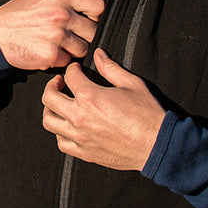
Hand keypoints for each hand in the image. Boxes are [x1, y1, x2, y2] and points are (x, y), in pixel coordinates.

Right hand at [0, 0, 103, 70]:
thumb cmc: (18, 14)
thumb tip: (86, 2)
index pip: (98, 6)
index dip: (97, 15)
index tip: (90, 20)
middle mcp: (61, 14)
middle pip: (94, 31)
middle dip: (85, 35)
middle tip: (72, 36)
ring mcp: (57, 35)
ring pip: (83, 49)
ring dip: (74, 50)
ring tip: (58, 44)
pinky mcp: (51, 54)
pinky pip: (68, 61)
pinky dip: (60, 59)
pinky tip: (48, 51)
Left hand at [40, 49, 165, 170]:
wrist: (158, 146)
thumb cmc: (148, 115)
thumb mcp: (132, 84)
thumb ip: (111, 68)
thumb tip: (99, 55)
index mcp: (90, 97)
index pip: (70, 76)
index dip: (72, 69)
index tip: (77, 69)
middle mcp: (79, 117)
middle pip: (49, 98)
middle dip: (53, 86)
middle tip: (60, 83)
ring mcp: (80, 137)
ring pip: (49, 121)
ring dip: (51, 109)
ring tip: (59, 104)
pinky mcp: (85, 153)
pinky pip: (61, 143)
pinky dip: (60, 133)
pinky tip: (67, 126)